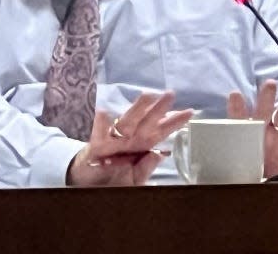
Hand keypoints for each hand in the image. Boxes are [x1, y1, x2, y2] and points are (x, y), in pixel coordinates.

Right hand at [66, 91, 192, 186]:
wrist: (88, 182)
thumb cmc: (113, 177)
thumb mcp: (134, 180)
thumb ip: (146, 169)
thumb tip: (159, 155)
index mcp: (140, 145)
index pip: (160, 131)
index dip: (174, 122)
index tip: (189, 112)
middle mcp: (129, 139)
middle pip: (146, 121)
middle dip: (159, 109)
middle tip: (170, 94)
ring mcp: (113, 140)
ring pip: (127, 122)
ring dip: (136, 109)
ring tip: (147, 96)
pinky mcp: (96, 146)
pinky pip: (98, 134)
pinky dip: (100, 124)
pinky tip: (104, 112)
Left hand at [227, 79, 277, 177]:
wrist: (261, 190)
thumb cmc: (244, 178)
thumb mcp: (233, 175)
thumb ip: (231, 173)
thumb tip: (224, 182)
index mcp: (241, 134)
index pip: (237, 119)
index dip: (237, 108)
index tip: (236, 95)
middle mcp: (259, 131)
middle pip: (263, 111)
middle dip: (266, 98)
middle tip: (270, 84)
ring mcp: (276, 137)